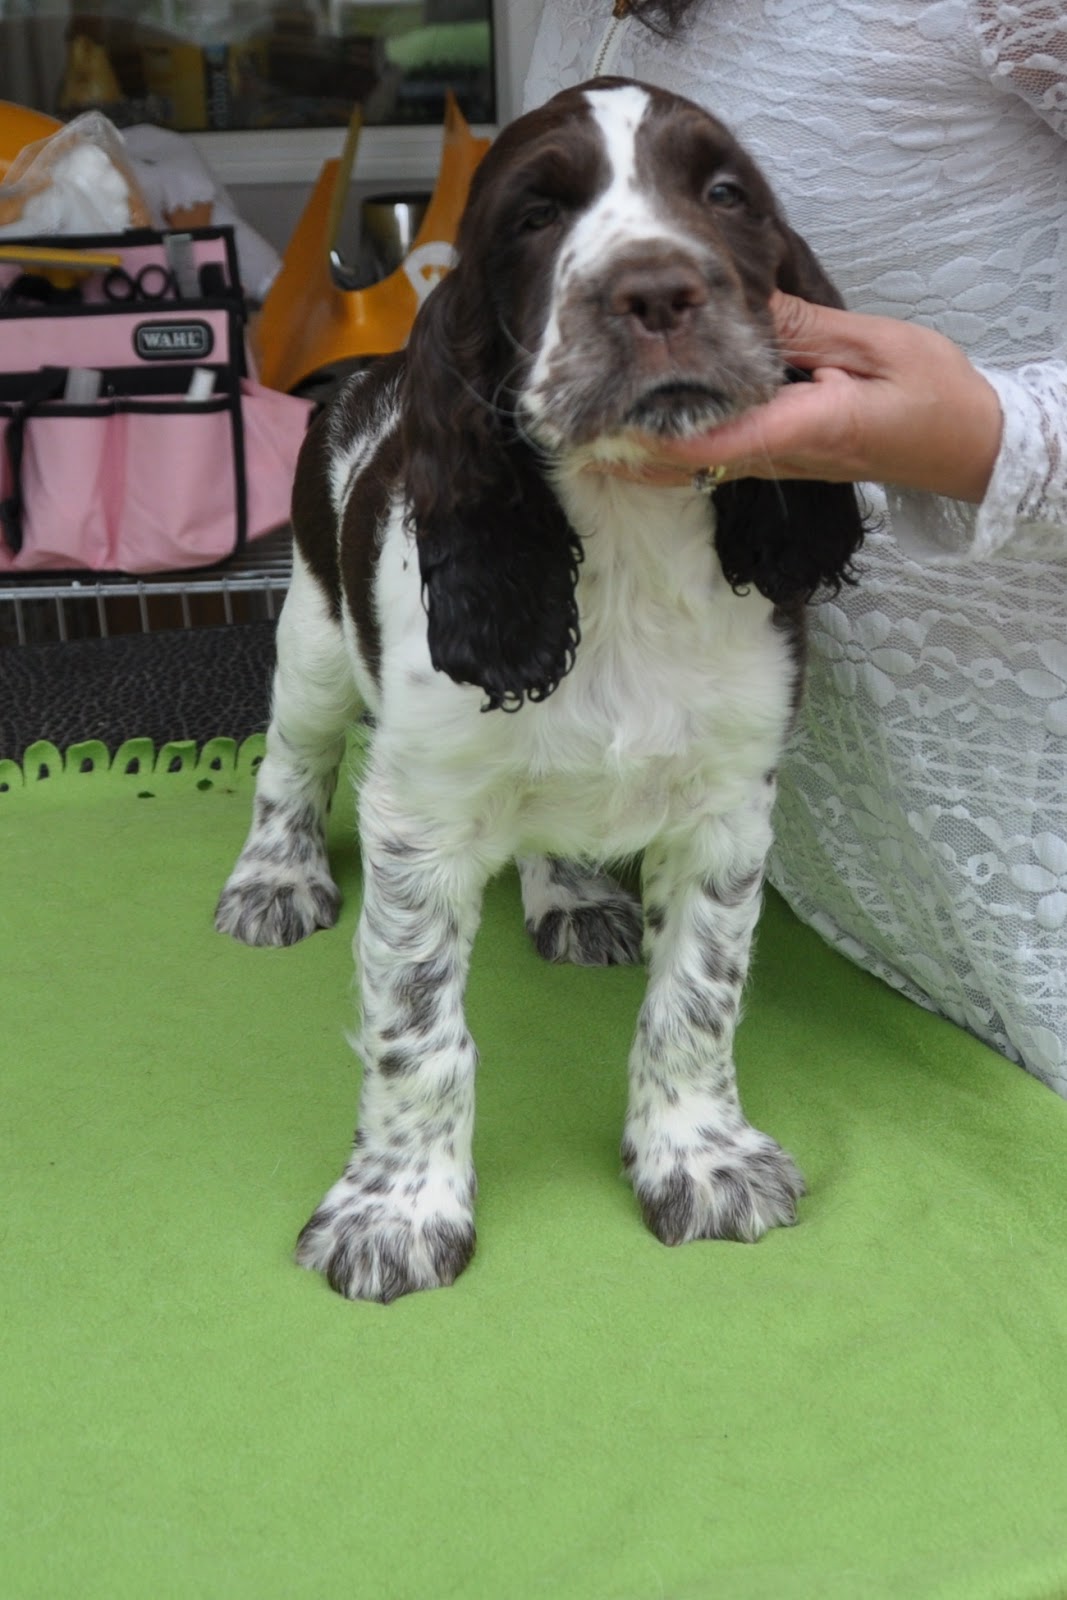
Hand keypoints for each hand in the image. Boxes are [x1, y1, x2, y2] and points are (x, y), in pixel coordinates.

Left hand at [609, 291, 1002, 504]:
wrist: (963, 441)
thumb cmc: (930, 392)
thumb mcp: (871, 346)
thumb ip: (801, 328)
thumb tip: (738, 300)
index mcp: (801, 429)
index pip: (710, 440)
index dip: (651, 433)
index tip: (604, 415)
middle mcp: (777, 456)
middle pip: (685, 463)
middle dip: (625, 448)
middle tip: (568, 424)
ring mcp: (774, 464)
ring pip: (691, 468)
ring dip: (638, 454)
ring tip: (582, 430)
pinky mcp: (776, 458)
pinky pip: (711, 458)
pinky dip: (668, 449)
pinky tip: (634, 431)